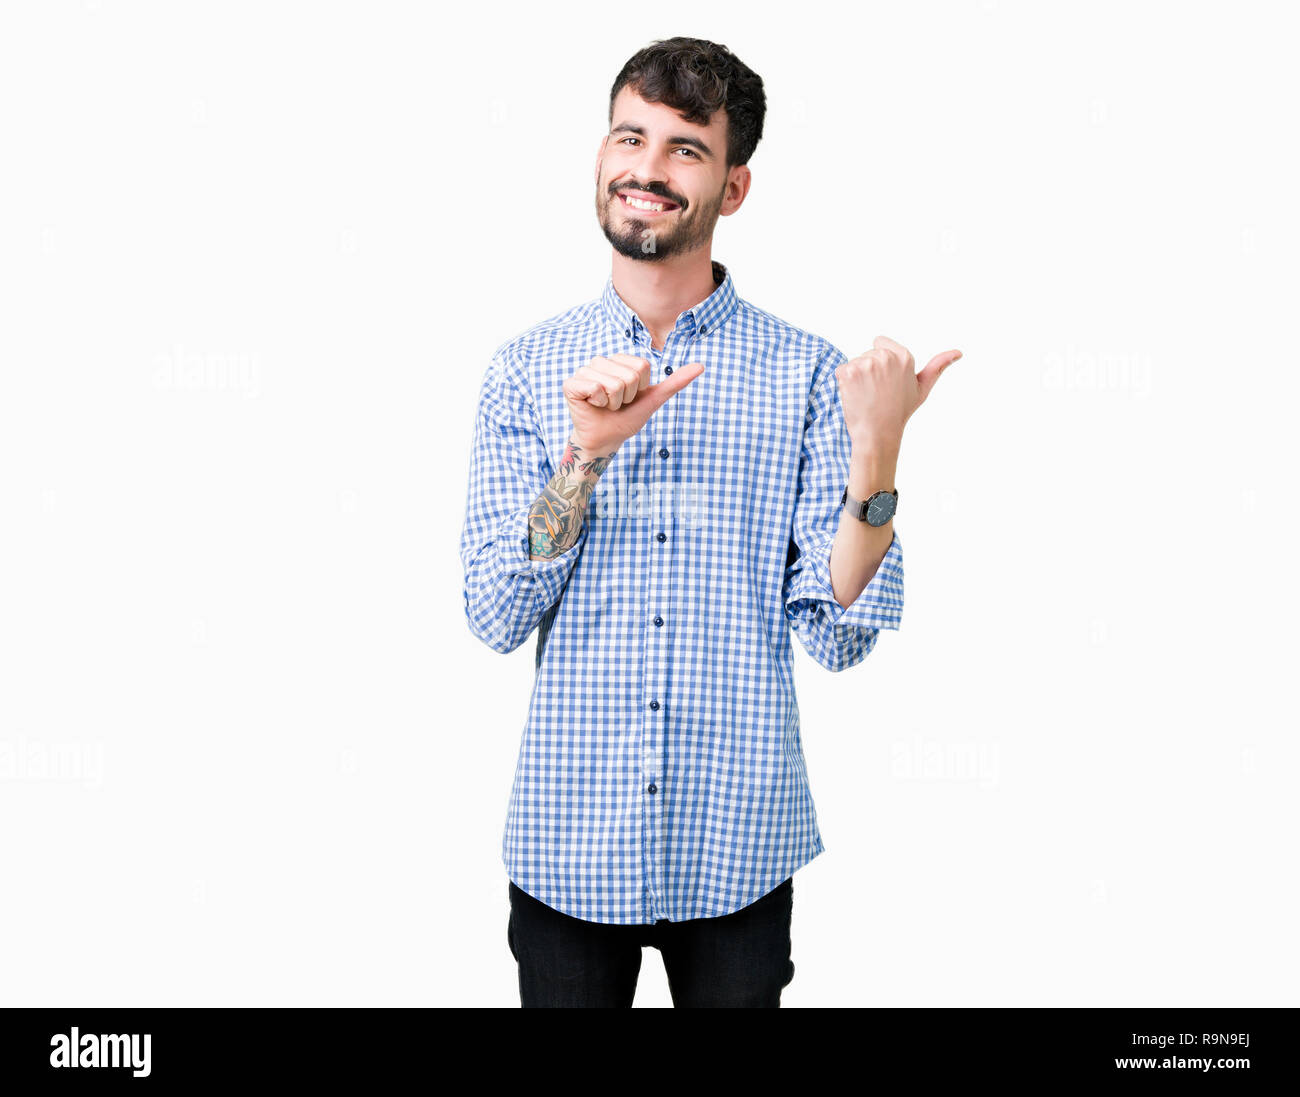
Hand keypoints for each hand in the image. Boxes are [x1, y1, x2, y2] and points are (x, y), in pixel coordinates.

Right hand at [563, 354, 704, 455]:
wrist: (606, 440)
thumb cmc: (626, 419)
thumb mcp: (653, 399)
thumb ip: (675, 382)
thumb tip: (701, 366)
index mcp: (619, 361)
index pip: (641, 367)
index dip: (640, 388)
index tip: (630, 398)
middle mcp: (601, 361)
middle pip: (628, 376)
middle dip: (626, 397)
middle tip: (616, 404)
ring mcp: (585, 371)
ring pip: (612, 383)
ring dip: (612, 402)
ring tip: (605, 406)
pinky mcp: (571, 384)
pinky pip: (594, 388)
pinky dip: (597, 403)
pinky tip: (592, 406)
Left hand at [837, 336, 961, 453]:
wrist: (878, 434)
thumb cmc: (899, 412)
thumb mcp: (922, 388)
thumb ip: (938, 366)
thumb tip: (958, 352)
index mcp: (904, 356)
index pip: (880, 342)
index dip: (880, 362)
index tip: (886, 381)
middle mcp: (886, 357)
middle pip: (867, 353)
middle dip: (869, 369)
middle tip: (877, 392)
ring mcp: (867, 363)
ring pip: (854, 362)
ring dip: (856, 377)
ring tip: (867, 395)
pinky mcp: (849, 371)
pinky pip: (841, 370)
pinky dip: (844, 383)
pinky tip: (855, 396)